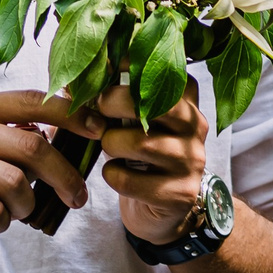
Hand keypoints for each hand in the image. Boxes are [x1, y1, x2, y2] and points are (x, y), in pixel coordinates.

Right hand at [0, 90, 94, 272]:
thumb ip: (13, 139)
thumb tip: (70, 132)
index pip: (31, 101)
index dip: (71, 114)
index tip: (99, 130)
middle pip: (32, 147)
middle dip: (63, 178)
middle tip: (76, 198)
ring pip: (15, 184)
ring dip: (24, 207)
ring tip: (12, 213)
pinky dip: (0, 223)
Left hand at [93, 81, 208, 244]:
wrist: (160, 208)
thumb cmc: (139, 155)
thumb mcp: (132, 120)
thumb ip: (115, 96)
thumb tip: (77, 75)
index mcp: (186, 100)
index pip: (164, 70)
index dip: (128, 64)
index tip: (102, 67)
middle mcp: (196, 127)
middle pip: (158, 104)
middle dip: (115, 103)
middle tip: (98, 110)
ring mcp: (191, 161)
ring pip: (142, 144)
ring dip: (111, 144)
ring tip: (109, 147)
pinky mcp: (178, 193)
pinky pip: (130, 179)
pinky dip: (112, 175)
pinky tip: (114, 173)